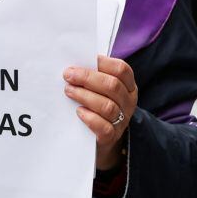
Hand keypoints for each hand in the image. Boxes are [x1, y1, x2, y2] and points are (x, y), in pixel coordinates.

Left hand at [63, 55, 137, 169]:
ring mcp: (122, 120)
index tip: (81, 61)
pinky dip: (90, 118)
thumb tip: (74, 64)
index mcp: (128, 85)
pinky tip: (79, 112)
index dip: (102, 62)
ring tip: (69, 91)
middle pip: (112, 86)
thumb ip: (93, 75)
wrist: (102, 136)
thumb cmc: (98, 103)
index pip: (121, 69)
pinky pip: (104, 127)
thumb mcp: (101, 88)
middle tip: (68, 75)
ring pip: (107, 106)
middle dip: (87, 78)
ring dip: (85, 96)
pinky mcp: (112, 136)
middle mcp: (128, 102)